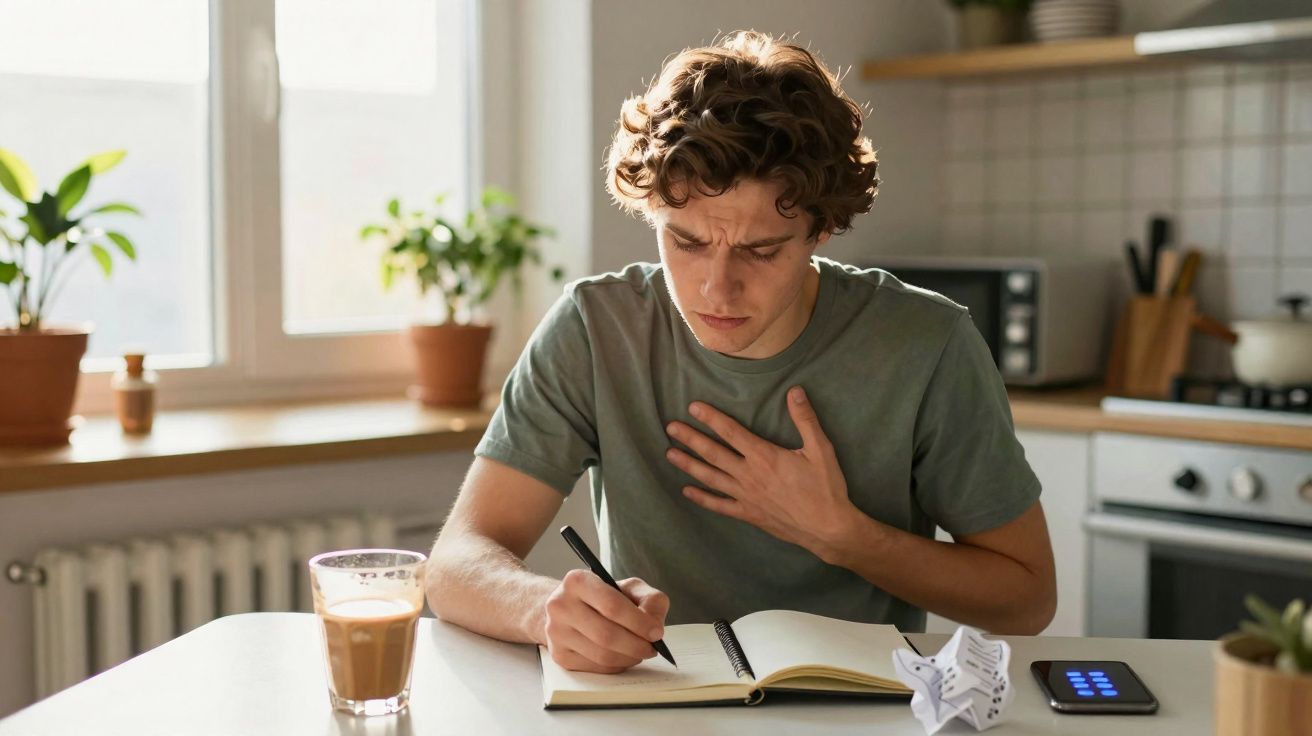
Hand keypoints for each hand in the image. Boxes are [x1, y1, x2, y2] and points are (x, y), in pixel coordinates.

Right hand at [540, 570, 669, 673]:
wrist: (568, 608)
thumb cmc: (603, 597)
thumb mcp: (629, 588)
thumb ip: (650, 600)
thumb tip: (655, 626)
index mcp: (577, 581)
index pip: (612, 606)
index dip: (639, 622)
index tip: (657, 632)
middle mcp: (560, 605)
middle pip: (606, 634)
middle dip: (636, 645)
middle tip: (652, 648)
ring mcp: (556, 632)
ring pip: (601, 654)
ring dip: (628, 658)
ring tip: (640, 652)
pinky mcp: (559, 655)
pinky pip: (595, 667)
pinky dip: (617, 666)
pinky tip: (624, 657)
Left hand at [665, 385, 859, 558]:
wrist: (828, 528)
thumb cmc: (825, 488)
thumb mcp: (820, 450)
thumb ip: (805, 419)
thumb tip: (795, 391)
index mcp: (764, 456)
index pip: (731, 432)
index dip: (711, 418)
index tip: (693, 407)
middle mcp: (749, 475)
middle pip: (713, 453)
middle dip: (691, 439)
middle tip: (671, 428)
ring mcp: (746, 496)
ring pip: (711, 478)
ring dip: (689, 465)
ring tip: (670, 454)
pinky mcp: (748, 514)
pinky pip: (719, 505)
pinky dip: (702, 498)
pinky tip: (687, 491)